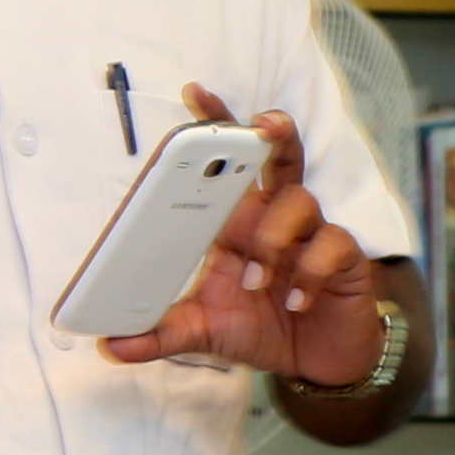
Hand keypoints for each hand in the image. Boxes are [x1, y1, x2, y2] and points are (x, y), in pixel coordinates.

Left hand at [103, 88, 384, 383]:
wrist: (315, 362)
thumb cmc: (260, 328)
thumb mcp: (202, 332)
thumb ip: (160, 334)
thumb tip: (110, 346)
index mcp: (237, 221)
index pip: (226, 162)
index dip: (215, 124)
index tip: (193, 93)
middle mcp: (276, 216)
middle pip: (279, 154)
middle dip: (270, 132)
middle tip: (259, 126)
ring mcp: (314, 234)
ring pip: (300, 201)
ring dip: (273, 239)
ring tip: (256, 282)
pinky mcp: (345, 259)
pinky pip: (330, 245)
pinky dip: (308, 273)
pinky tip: (296, 300)